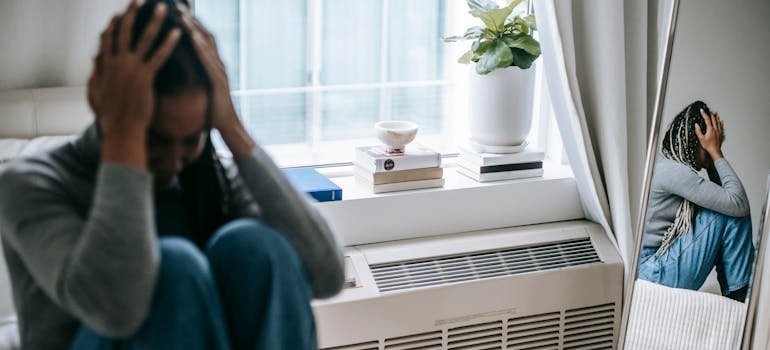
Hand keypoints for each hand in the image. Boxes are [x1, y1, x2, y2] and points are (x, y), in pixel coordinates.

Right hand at [89, 0, 180, 137]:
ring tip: (163, 8)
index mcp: (105, 66)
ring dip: (154, 21)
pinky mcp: (144, 77)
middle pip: (124, 32)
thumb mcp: (96, 93)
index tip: (118, 14)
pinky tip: (177, 33)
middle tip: (137, 0)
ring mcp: (130, 69)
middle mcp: (116, 63)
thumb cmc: (111, 117)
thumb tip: (94, 67)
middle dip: (131, 14)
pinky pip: (159, 56)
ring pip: (143, 39)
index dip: (114, 26)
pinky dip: (168, 43)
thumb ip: (96, 77)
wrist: (121, 130)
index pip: (108, 40)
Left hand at [177, 4, 254, 157]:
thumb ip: (193, 77)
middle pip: (204, 35)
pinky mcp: (218, 81)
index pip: (200, 39)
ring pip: (206, 44)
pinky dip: (200, 47)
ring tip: (181, 15)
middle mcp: (218, 64)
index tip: (175, 12)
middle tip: (176, 6)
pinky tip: (191, 37)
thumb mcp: (200, 90)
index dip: (189, 24)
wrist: (227, 126)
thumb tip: (179, 72)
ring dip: (194, 29)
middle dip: (191, 20)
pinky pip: (208, 60)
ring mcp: (219, 71)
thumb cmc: (212, 110)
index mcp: (212, 66)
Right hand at [694, 108, 723, 160]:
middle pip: (714, 119)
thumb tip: (696, 125)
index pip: (707, 119)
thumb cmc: (708, 145)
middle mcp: (716, 129)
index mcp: (710, 129)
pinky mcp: (721, 134)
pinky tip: (721, 121)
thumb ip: (698, 131)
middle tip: (709, 111)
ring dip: (716, 117)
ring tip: (716, 113)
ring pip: (718, 122)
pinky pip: (721, 126)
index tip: (702, 110)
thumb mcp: (701, 138)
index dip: (704, 114)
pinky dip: (721, 123)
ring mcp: (719, 131)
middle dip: (711, 114)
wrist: (715, 150)